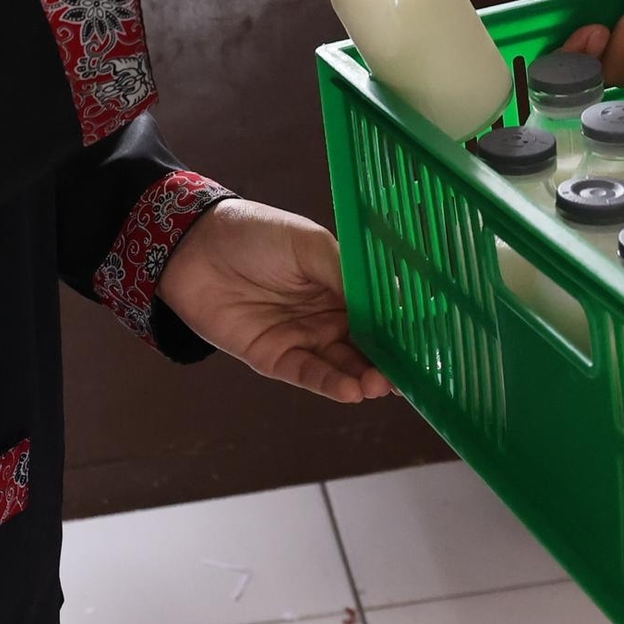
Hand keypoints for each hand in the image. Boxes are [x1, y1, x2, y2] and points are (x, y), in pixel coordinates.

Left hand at [157, 199, 389, 403]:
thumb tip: (392, 302)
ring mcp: (305, 337)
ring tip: (381, 385)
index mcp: (343, 280)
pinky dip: (331, 384)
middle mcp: (330, 312)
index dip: (405, 326)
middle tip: (411, 376)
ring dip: (364, 376)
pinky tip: (351, 389)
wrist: (193, 248)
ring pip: (344, 364)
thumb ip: (347, 274)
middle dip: (390, 360)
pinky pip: (310, 375)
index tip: (430, 342)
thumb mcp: (308, 245)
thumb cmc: (255, 234)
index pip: (383, 308)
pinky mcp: (277, 358)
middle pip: (369, 342)